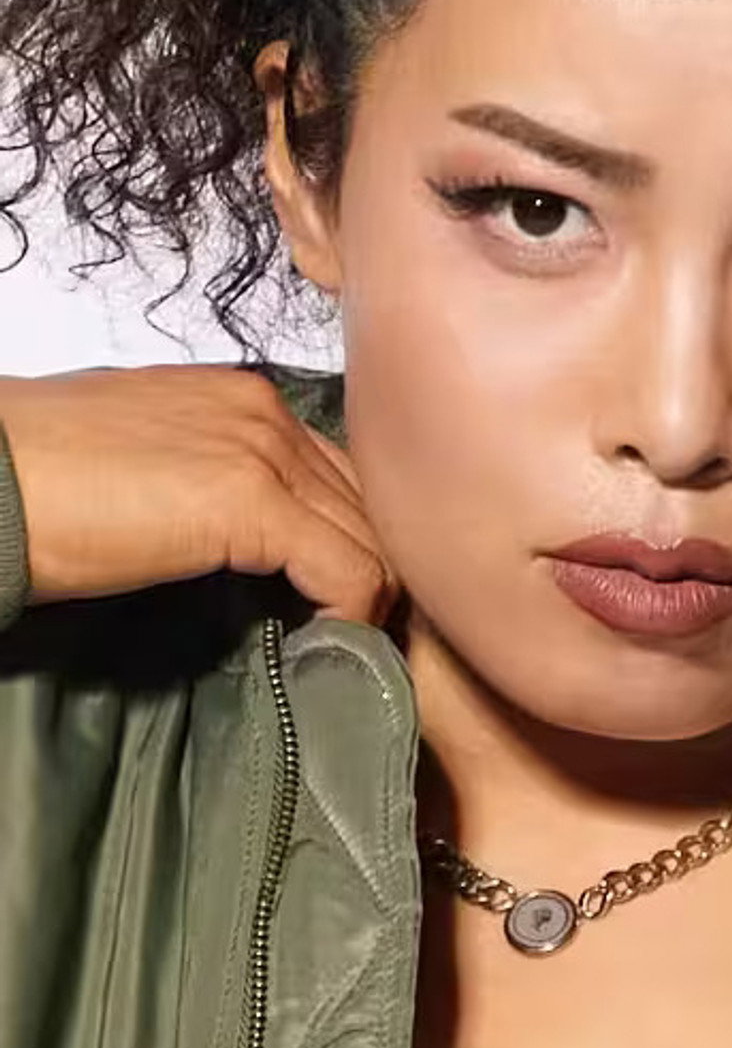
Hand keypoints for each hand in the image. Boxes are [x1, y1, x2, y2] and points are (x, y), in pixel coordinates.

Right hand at [0, 364, 399, 624]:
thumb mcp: (152, 466)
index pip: (342, 473)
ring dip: (369, 597)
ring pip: (371, 536)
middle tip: (360, 632)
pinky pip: (348, 570)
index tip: (340, 597)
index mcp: (244, 400)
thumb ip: (214, 486)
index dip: (352, 539)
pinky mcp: (251, 501)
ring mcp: (264, 451)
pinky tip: (324, 646)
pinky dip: (350, 616)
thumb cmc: (41, 480)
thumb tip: (254, 544)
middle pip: (367, 503)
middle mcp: (267, 413)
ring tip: (346, 646)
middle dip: (375, 569)